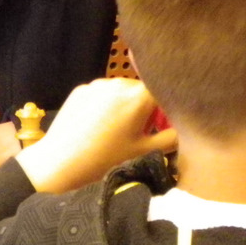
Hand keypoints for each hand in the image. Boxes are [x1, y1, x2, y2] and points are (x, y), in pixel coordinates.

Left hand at [17, 77, 177, 193]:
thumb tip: (185, 129)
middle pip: (141, 90)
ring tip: (115, 131)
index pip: (163, 91)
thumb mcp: (144, 152)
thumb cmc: (106, 159)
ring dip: (123, 105)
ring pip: (120, 91)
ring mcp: (97, 84)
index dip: (166, 107)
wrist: (60, 162)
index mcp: (138, 96)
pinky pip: (101, 94)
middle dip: (144, 107)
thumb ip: (171, 138)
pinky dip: (104, 105)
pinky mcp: (80, 89)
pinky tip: (96, 126)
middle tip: (139, 131)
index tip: (163, 123)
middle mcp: (119, 83)